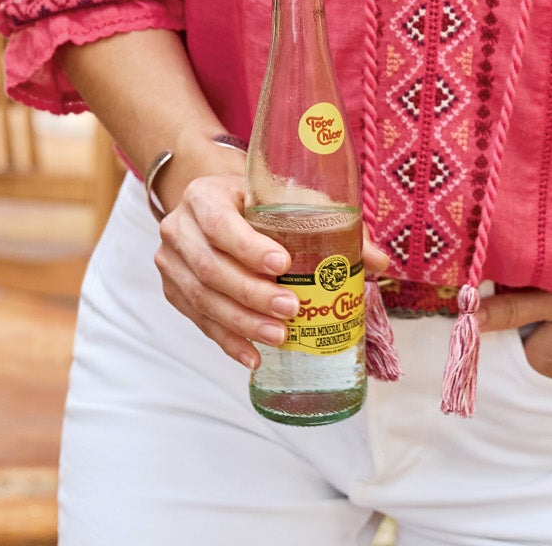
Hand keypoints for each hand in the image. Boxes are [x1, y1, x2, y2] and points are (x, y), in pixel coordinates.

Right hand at [152, 146, 387, 370]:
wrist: (212, 203)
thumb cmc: (255, 199)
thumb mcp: (286, 197)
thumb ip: (330, 223)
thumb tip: (380, 262)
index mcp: (204, 196)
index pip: (221, 223)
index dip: (249, 247)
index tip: (283, 264)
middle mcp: (179, 228)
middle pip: (211, 268)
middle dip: (252, 293)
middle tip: (290, 309)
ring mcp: (171, 263)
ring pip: (203, 299)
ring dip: (243, 322)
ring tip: (279, 337)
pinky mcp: (174, 292)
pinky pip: (199, 321)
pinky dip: (228, 340)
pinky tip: (253, 356)